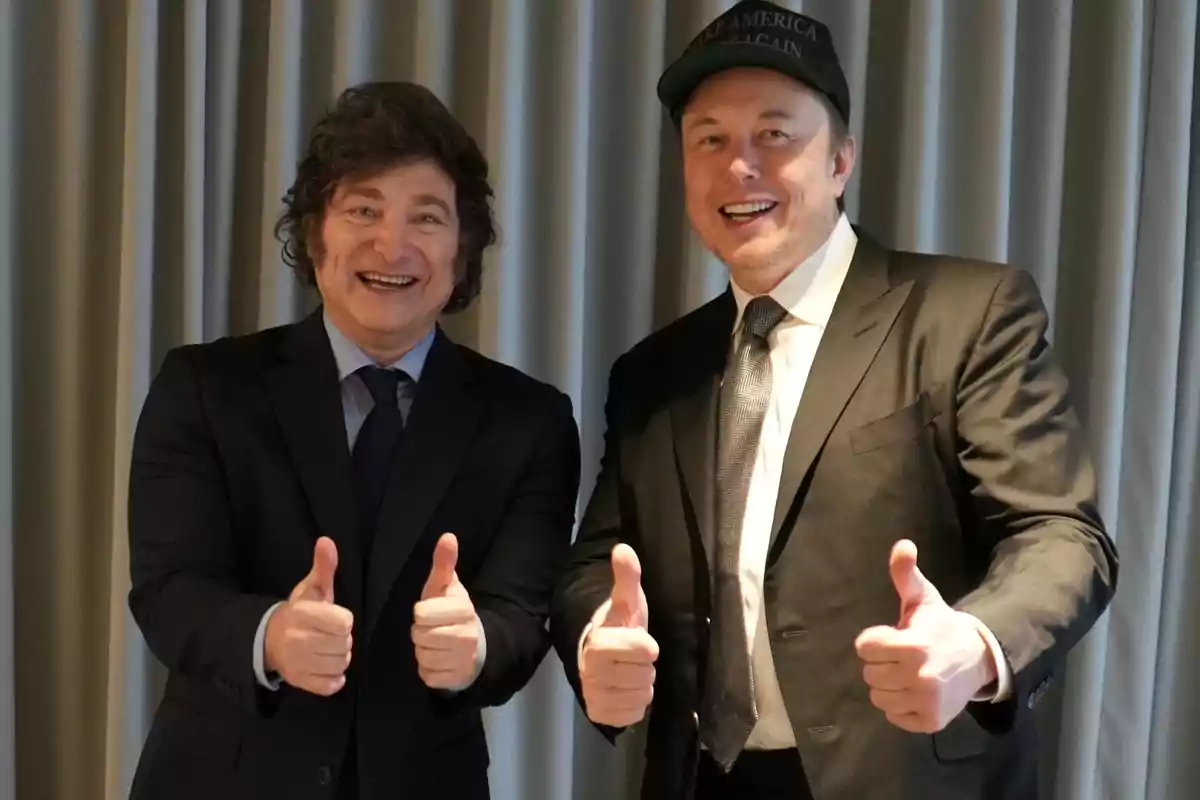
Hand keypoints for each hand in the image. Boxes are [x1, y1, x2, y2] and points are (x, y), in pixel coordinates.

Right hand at [264, 537, 353, 695]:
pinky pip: (330, 686)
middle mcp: (298, 640)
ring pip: (340, 665)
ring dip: (339, 658)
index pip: (344, 622)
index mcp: (303, 615)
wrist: (268, 639)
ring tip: (327, 649)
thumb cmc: (299, 612)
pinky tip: (325, 666)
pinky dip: (333, 679)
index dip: (343, 620)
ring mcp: (297, 664)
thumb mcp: (311, 588)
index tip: (332, 618)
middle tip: (329, 635)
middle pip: (345, 644)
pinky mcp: (299, 682)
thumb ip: (323, 567)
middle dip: (342, 640)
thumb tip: (327, 541)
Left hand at [412, 533, 481, 688]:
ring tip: (436, 643)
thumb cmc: (452, 611)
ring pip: (422, 656)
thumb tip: (447, 536)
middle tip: (432, 628)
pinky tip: (439, 659)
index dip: (422, 612)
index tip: (431, 611)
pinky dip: (428, 668)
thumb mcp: (447, 587)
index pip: (421, 613)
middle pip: (419, 636)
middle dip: (421, 632)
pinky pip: (427, 675)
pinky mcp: (455, 679)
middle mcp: (466, 636)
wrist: (477, 646)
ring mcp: (462, 660)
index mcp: (463, 609)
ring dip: (424, 651)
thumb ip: (444, 563)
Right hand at [580, 544, 657, 727]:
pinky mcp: (601, 716)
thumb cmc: (617, 626)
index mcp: (596, 645)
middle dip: (644, 665)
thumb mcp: (626, 602)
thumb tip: (623, 548)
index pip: (640, 649)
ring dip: (642, 683)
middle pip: (643, 674)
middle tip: (632, 656)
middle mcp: (590, 674)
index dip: (645, 645)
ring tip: (629, 670)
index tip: (644, 641)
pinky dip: (636, 703)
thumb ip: (627, 578)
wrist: (598, 655)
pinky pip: (635, 714)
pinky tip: (626, 688)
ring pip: (641, 695)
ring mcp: (594, 697)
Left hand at [854, 540, 996, 732]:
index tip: (892, 636)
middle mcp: (920, 676)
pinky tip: (915, 690)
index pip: (864, 646)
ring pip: (878, 697)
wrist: (977, 658)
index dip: (875, 640)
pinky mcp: (931, 721)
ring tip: (906, 673)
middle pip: (869, 673)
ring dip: (888, 685)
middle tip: (901, 656)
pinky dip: (900, 705)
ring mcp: (926, 701)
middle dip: (881, 662)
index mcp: (913, 644)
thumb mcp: (922, 598)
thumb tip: (902, 544)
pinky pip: (894, 716)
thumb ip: (905, 573)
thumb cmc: (940, 625)